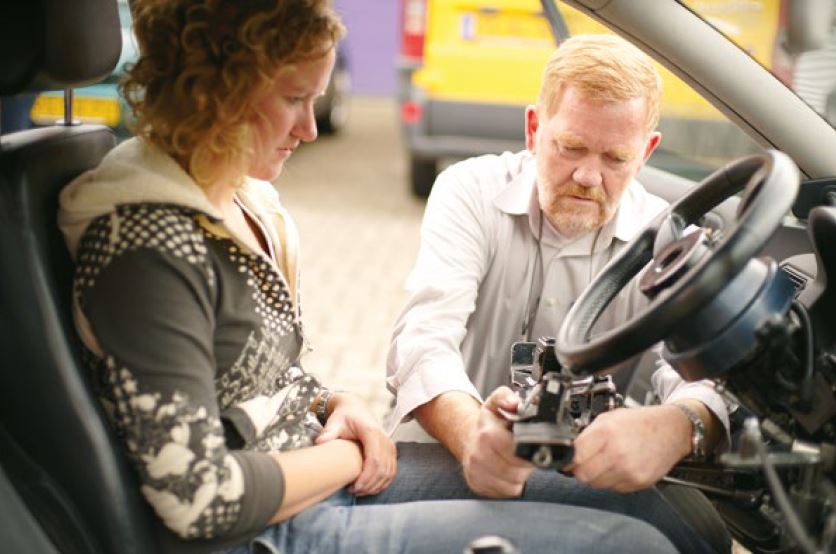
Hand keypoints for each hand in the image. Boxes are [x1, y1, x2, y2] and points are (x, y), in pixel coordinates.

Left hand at [315, 393, 396, 495]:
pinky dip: (382, 483)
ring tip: (359, 491)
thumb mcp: (335, 422)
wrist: (355, 409)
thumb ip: (328, 432)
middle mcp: (384, 439)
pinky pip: (391, 471)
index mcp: (372, 432)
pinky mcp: (391, 451)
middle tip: (353, 491)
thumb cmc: (344, 417)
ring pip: (389, 473)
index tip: (353, 487)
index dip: (366, 477)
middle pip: (383, 469)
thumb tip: (320, 443)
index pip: (374, 460)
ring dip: (375, 486)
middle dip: (369, 485)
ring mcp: (390, 446)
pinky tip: (369, 488)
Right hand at [461, 386, 533, 497]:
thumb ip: (507, 397)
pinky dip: (511, 484)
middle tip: (524, 452)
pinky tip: (508, 471)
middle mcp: (479, 457)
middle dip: (526, 462)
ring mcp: (477, 474)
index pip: (519, 451)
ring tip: (515, 461)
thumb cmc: (487, 424)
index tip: (531, 444)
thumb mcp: (496, 403)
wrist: (467, 438)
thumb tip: (515, 403)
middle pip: (518, 471)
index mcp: (487, 435)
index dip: (529, 448)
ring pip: (514, 484)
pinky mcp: (478, 487)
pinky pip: (506, 492)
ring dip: (520, 474)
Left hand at [567, 405, 691, 491]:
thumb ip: (587, 434)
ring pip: (597, 484)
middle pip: (583, 475)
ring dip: (595, 476)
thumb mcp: (608, 418)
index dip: (567, 460)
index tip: (566, 460)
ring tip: (604, 462)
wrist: (672, 430)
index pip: (575, 457)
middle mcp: (617, 453)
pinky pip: (614, 488)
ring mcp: (629, 470)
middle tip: (583, 462)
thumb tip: (569, 449)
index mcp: (606, 433)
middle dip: (579, 470)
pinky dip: (611, 480)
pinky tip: (618, 467)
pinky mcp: (638, 482)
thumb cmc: (640, 422)